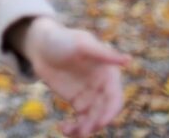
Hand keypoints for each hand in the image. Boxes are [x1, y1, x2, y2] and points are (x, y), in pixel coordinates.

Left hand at [20, 16, 131, 137]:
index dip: (110, 111)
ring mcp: (90, 96)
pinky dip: (74, 128)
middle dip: (94, 124)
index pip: (114, 97)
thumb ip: (103, 54)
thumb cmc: (62, 38)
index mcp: (108, 73)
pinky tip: (63, 128)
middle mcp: (102, 87)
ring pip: (93, 119)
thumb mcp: (81, 44)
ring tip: (68, 130)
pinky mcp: (77, 102)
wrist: (40, 44)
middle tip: (82, 131)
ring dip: (84, 129)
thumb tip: (128, 60)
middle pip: (103, 112)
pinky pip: (81, 120)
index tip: (100, 122)